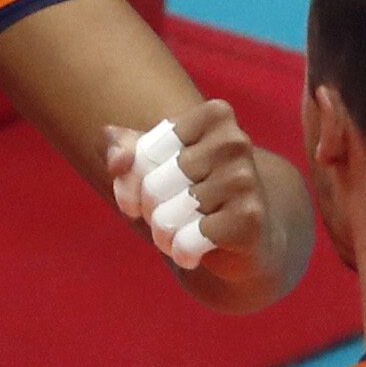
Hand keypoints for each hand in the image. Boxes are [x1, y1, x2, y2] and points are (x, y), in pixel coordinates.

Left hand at [106, 99, 268, 275]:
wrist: (241, 235)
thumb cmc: (190, 189)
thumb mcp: (154, 161)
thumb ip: (123, 148)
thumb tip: (116, 159)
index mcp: (215, 115)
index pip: (143, 152)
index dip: (133, 179)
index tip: (150, 186)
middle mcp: (235, 141)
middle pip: (152, 184)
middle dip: (150, 209)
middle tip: (171, 212)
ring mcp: (245, 180)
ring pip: (166, 216)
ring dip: (164, 234)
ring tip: (183, 230)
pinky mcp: (248, 219)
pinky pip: (187, 240)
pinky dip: (182, 252)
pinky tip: (196, 249)